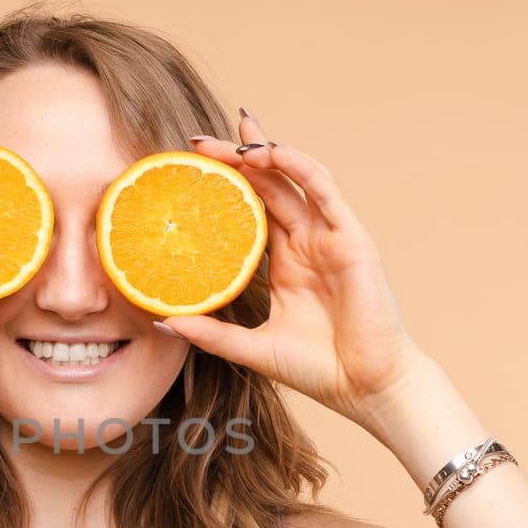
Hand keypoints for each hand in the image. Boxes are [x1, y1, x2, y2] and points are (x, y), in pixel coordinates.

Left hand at [166, 109, 428, 427]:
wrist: (364, 388)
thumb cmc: (317, 370)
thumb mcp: (251, 348)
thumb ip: (211, 333)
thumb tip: (163, 322)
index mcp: (285, 262)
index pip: (251, 210)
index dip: (225, 185)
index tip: (187, 168)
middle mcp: (307, 243)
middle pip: (269, 186)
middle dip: (235, 159)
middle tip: (197, 141)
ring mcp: (330, 237)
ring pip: (295, 180)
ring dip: (265, 154)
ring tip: (230, 139)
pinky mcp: (352, 238)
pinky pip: (324, 192)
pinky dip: (299, 167)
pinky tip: (272, 151)